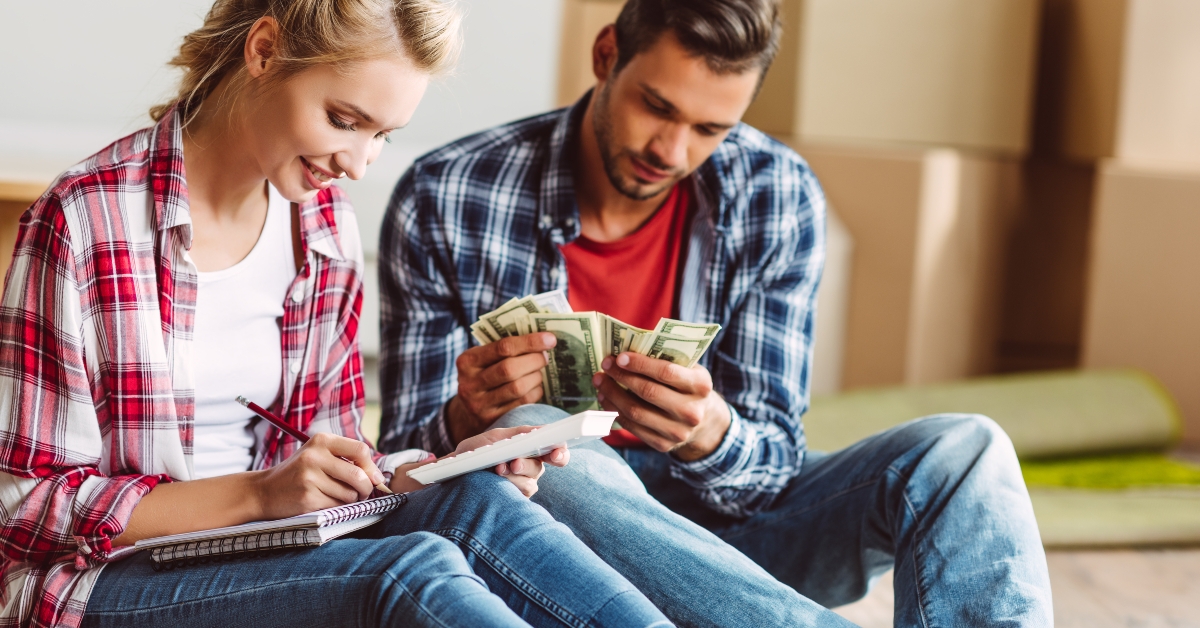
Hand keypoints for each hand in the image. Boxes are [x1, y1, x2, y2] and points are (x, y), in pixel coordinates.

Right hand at [252, 433, 384, 519]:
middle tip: (361, 493)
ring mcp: (309, 477)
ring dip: (350, 499)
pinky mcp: (307, 497)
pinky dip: (336, 507)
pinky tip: (323, 501)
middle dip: (366, 488)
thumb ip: (346, 460)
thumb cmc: (299, 473)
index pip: (360, 449)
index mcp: (321, 440)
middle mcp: (315, 456)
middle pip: (359, 475)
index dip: (371, 466)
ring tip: (335, 495)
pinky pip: (337, 505)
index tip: (373, 478)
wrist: (264, 491)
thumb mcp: (319, 456)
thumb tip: (377, 478)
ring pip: (350, 494)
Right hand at [447, 333, 556, 444]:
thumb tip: (542, 339)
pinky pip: (521, 403)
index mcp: (467, 361)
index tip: (550, 339)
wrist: (467, 412)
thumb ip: (505, 349)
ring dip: (535, 377)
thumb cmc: (483, 376)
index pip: (503, 347)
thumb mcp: (483, 359)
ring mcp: (479, 405)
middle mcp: (469, 383)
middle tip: (545, 357)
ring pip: (517, 388)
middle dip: (534, 360)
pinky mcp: (491, 420)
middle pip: (510, 369)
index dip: (530, 342)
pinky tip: (535, 387)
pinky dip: (535, 392)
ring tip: (538, 372)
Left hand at [458, 426, 569, 496]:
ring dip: (511, 477)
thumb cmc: (478, 450)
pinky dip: (504, 488)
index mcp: (532, 451)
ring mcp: (523, 486)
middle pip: (539, 468)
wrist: (455, 469)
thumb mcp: (496, 437)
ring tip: (496, 470)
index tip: (556, 454)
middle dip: (525, 465)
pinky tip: (492, 483)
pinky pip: (515, 497)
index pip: (556, 452)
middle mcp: (532, 469)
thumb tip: (542, 430)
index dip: (560, 453)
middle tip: (513, 463)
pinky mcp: (513, 501)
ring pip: (528, 485)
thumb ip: (520, 433)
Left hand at [593, 353, 730, 460]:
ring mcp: (678, 432)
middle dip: (622, 376)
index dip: (640, 364)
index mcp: (700, 386)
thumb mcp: (688, 369)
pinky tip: (605, 398)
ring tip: (600, 380)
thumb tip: (626, 348)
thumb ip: (665, 359)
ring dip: (612, 394)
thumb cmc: (687, 386)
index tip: (620, 357)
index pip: (666, 372)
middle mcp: (691, 411)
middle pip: (648, 392)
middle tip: (605, 365)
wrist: (703, 420)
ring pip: (636, 411)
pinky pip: (632, 427)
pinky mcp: (663, 445)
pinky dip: (614, 412)